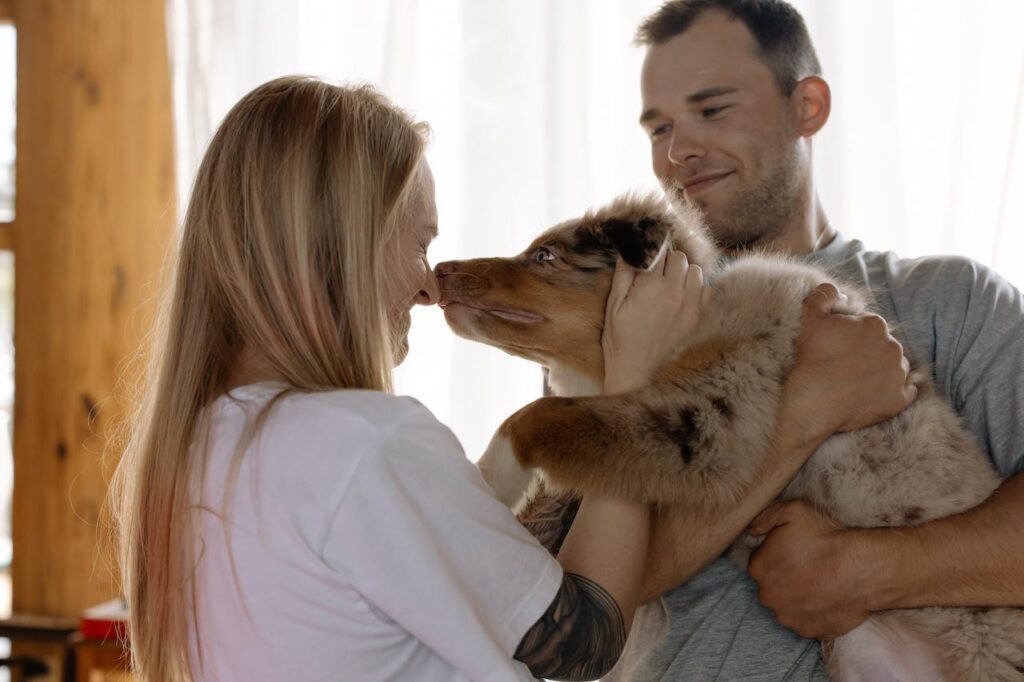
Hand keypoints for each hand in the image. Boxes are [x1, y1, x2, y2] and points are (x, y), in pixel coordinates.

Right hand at [602, 248, 708, 393]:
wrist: (634, 368)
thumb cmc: (619, 336)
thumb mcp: (614, 303)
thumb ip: (623, 272)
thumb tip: (629, 248)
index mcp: (651, 286)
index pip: (660, 251)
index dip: (652, 249)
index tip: (647, 253)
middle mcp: (674, 293)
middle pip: (680, 258)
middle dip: (668, 260)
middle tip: (655, 271)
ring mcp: (689, 306)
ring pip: (696, 271)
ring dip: (684, 272)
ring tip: (670, 283)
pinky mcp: (696, 318)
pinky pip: (707, 290)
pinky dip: (697, 288)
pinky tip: (682, 296)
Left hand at [747, 501, 871, 638]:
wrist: (863, 568)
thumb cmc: (826, 538)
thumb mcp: (791, 511)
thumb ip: (764, 518)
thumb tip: (751, 529)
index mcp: (759, 569)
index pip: (761, 562)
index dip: (778, 555)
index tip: (795, 551)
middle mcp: (768, 597)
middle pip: (772, 586)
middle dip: (785, 577)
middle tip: (808, 567)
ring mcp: (789, 618)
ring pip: (787, 606)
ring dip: (798, 597)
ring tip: (820, 583)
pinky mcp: (810, 631)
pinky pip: (806, 622)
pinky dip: (814, 613)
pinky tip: (827, 598)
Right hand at [784, 283, 916, 444]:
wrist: (813, 401)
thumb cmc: (811, 358)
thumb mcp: (809, 316)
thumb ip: (824, 294)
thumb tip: (840, 292)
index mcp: (875, 324)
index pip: (868, 326)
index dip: (851, 336)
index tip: (838, 347)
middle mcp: (894, 347)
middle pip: (883, 346)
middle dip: (869, 353)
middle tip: (845, 365)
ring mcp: (898, 375)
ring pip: (895, 368)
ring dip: (882, 371)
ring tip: (858, 380)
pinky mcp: (898, 400)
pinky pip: (905, 393)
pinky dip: (894, 392)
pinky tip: (875, 394)